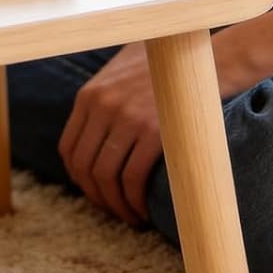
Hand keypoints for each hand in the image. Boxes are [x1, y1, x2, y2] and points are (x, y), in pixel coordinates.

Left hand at [58, 43, 162, 224]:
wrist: (203, 55)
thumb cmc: (164, 66)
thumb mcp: (121, 73)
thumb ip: (106, 99)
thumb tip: (97, 135)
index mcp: (90, 95)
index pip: (69, 148)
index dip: (80, 178)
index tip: (96, 192)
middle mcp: (102, 105)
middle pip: (84, 166)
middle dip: (97, 197)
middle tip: (115, 212)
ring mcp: (126, 118)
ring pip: (106, 176)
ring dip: (116, 205)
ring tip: (132, 217)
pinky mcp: (153, 131)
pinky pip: (132, 177)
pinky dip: (134, 201)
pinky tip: (144, 211)